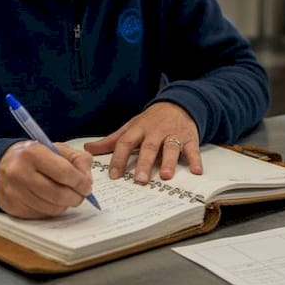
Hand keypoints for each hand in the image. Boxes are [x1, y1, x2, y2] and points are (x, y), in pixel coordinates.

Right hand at [0, 140, 94, 218]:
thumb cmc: (32, 156)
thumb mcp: (55, 148)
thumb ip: (77, 159)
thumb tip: (87, 181)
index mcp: (32, 153)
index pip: (64, 172)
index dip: (80, 182)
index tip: (87, 186)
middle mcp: (20, 172)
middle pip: (59, 194)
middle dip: (76, 197)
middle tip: (80, 195)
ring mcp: (14, 192)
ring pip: (51, 208)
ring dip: (64, 205)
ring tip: (65, 196)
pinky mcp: (12, 207)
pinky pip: (41, 215)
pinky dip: (50, 210)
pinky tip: (50, 200)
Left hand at [84, 102, 200, 183]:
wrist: (178, 104)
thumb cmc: (150, 121)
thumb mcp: (130, 127)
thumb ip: (111, 140)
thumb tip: (88, 149)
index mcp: (138, 129)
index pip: (125, 143)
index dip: (118, 159)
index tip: (114, 176)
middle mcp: (155, 131)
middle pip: (149, 147)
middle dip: (144, 163)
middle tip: (139, 180)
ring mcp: (173, 134)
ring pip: (171, 148)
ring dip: (169, 162)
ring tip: (166, 176)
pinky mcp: (190, 137)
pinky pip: (193, 149)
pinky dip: (195, 160)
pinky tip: (196, 171)